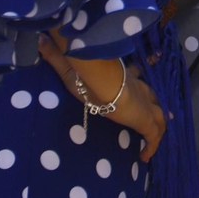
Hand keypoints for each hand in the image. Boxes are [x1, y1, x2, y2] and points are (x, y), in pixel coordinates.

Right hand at [38, 35, 167, 160]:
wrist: (102, 78)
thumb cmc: (87, 74)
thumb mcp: (69, 66)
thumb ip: (55, 56)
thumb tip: (39, 41)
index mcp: (123, 75)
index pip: (134, 79)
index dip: (137, 85)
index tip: (138, 90)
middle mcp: (137, 88)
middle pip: (152, 96)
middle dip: (156, 105)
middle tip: (159, 115)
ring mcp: (144, 103)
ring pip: (158, 116)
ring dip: (158, 126)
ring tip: (154, 140)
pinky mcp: (145, 118)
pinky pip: (155, 135)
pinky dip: (153, 145)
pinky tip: (146, 156)